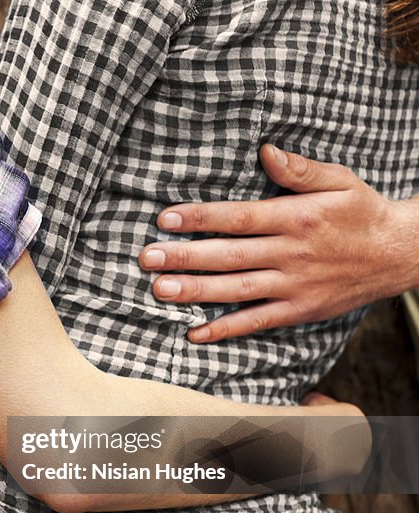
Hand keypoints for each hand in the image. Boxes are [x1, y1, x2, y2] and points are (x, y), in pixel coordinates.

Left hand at [139, 144, 418, 342]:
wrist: (400, 253)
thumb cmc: (361, 212)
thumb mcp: (339, 180)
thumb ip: (299, 170)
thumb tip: (265, 151)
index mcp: (296, 218)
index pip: (239, 218)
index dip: (200, 218)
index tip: (165, 219)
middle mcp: (291, 253)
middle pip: (229, 256)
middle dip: (185, 257)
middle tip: (147, 258)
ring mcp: (294, 285)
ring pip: (236, 290)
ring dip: (196, 291)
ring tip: (160, 290)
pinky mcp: (298, 310)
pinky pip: (256, 321)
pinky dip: (225, 330)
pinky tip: (195, 333)